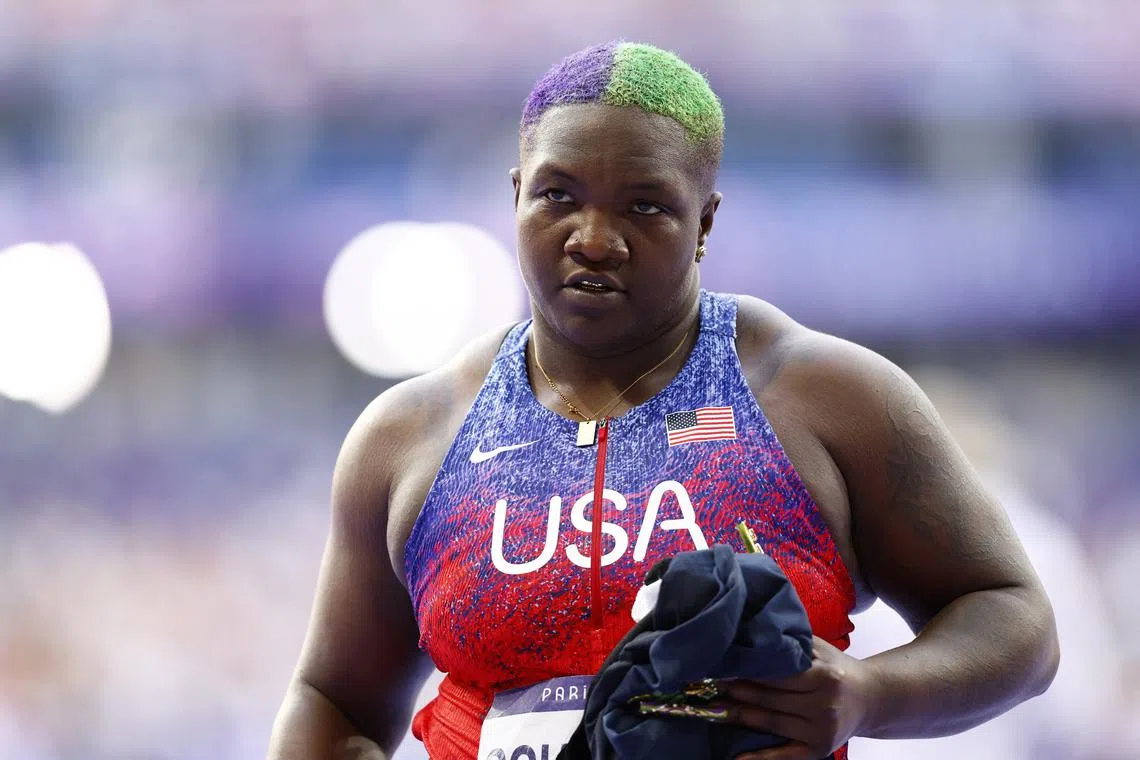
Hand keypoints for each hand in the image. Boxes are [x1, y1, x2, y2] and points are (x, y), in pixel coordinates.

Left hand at [716, 636, 875, 758]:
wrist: (872, 699)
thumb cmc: (837, 669)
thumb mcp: (820, 649)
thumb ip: (792, 641)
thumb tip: (752, 630)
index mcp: (825, 676)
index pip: (777, 673)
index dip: (747, 669)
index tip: (721, 665)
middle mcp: (824, 705)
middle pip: (770, 698)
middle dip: (736, 691)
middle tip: (708, 685)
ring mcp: (822, 731)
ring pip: (771, 722)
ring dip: (739, 715)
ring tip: (713, 707)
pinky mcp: (819, 750)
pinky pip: (785, 755)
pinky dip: (761, 758)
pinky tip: (738, 756)